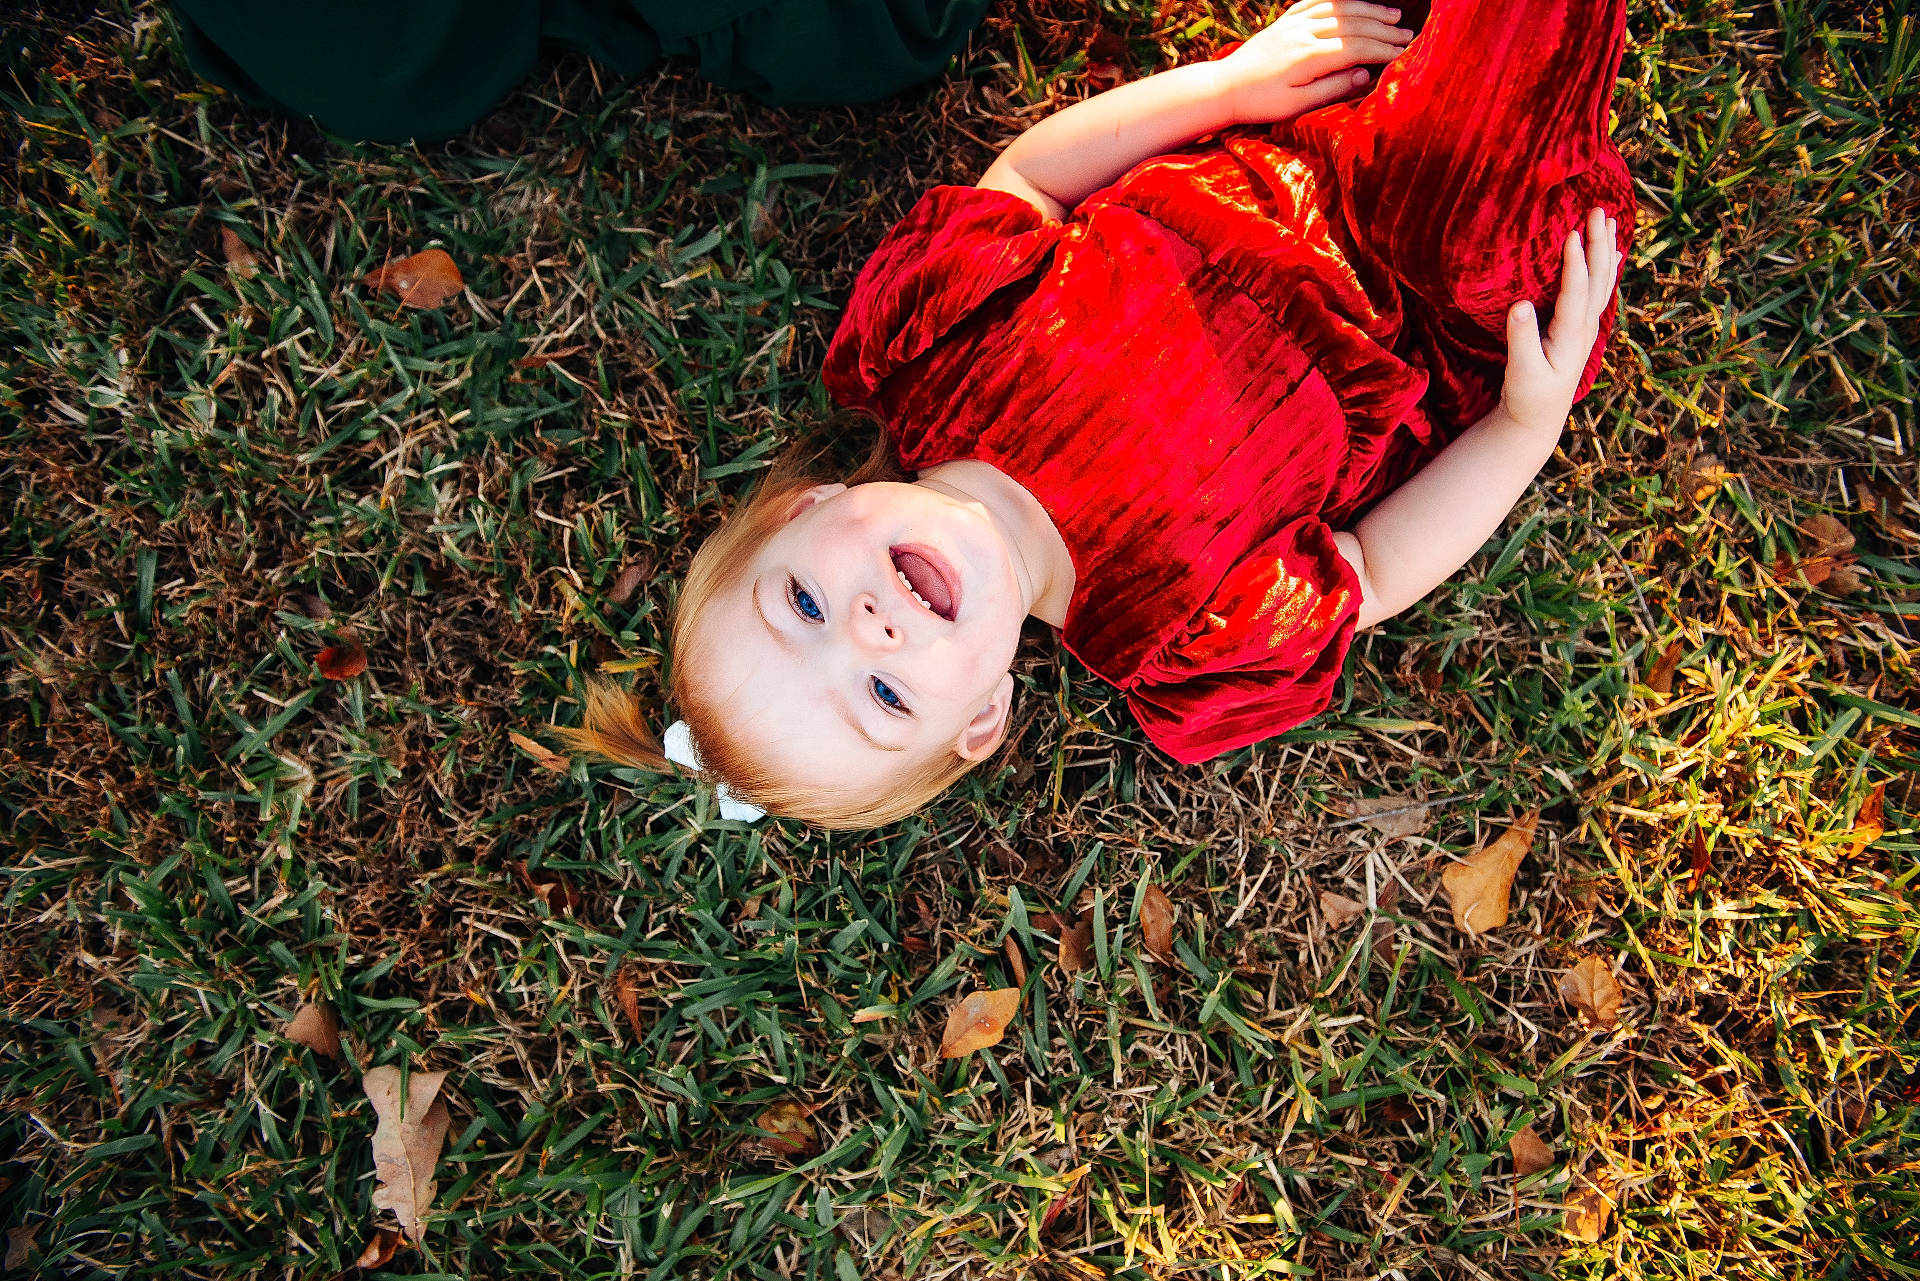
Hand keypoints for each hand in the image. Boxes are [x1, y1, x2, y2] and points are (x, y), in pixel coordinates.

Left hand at [1216, 0, 1415, 124]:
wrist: (1224, 88)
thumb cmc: (1260, 103)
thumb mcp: (1296, 105)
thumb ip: (1332, 88)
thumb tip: (1364, 74)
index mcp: (1308, 56)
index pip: (1356, 47)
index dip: (1383, 50)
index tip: (1403, 54)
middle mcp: (1302, 33)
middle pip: (1353, 25)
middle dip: (1383, 29)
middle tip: (1407, 35)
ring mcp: (1293, 23)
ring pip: (1339, 9)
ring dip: (1369, 10)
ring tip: (1392, 15)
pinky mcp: (1286, 20)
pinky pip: (1318, 2)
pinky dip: (1341, 1)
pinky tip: (1356, 5)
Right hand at [1498, 207, 1621, 432]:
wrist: (1539, 419)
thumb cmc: (1528, 397)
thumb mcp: (1521, 372)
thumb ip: (1521, 339)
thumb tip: (1519, 305)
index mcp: (1570, 336)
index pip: (1577, 291)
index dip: (1576, 262)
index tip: (1572, 232)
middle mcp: (1584, 328)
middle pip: (1598, 279)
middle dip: (1599, 244)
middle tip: (1598, 210)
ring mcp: (1586, 328)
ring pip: (1602, 281)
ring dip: (1606, 250)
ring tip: (1609, 219)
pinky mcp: (1580, 329)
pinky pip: (1598, 291)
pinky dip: (1606, 268)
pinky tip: (1613, 253)